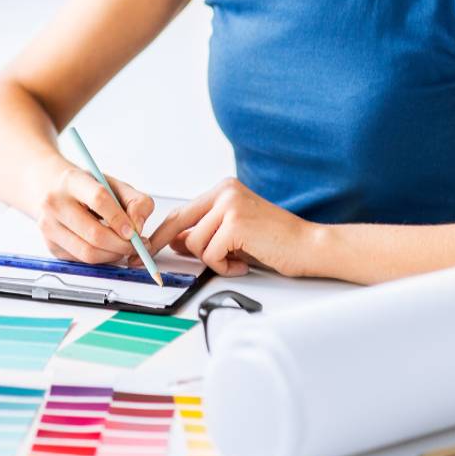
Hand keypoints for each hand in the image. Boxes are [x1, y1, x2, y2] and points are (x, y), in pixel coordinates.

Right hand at [33, 164, 153, 263]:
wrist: (51, 190)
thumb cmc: (87, 188)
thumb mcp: (114, 185)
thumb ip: (136, 201)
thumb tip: (138, 227)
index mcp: (72, 181)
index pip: (99, 199)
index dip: (120, 219)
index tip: (134, 231)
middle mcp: (54, 204)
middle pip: (94, 234)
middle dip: (122, 245)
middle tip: (137, 245)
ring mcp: (49, 227)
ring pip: (88, 253)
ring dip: (113, 255)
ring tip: (124, 247)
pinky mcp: (51, 247)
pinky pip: (82, 261)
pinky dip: (101, 259)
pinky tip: (108, 249)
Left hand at [145, 178, 312, 276]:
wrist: (309, 246)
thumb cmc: (276, 242)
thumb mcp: (234, 234)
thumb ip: (205, 232)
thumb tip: (172, 240)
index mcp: (224, 189)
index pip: (182, 211)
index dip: (161, 233)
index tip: (145, 248)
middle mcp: (225, 191)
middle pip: (179, 223)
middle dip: (162, 245)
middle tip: (148, 263)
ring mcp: (230, 205)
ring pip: (194, 243)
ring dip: (213, 260)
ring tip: (237, 260)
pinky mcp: (235, 223)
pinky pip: (210, 254)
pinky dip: (224, 266)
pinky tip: (243, 262)